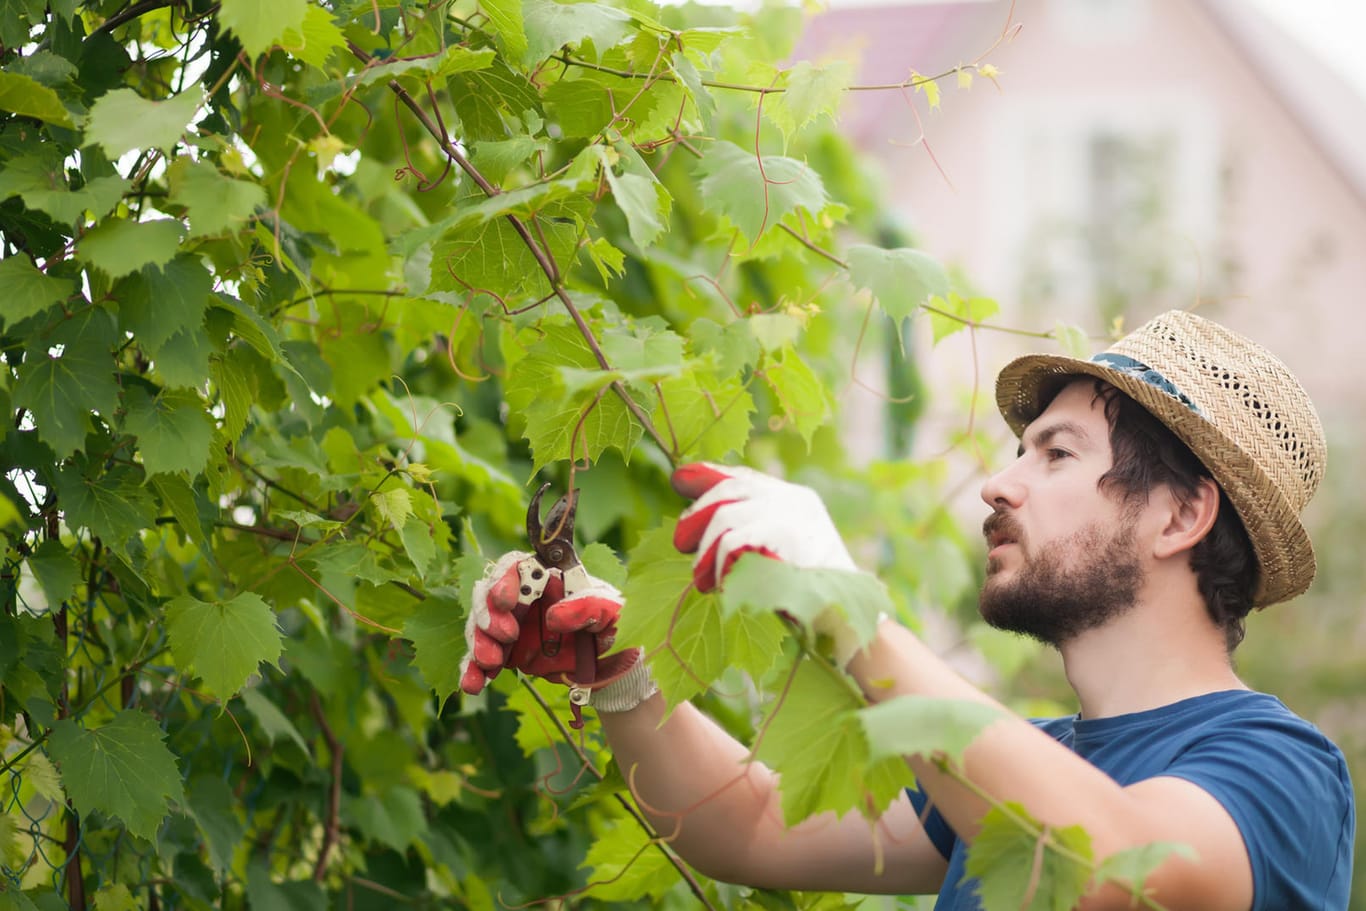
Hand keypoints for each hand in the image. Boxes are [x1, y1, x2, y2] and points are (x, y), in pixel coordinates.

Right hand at [459, 552, 642, 697]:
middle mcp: (525, 598)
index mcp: (548, 579)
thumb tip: (554, 615)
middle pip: (490, 596)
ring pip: (481, 628)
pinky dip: (473, 671)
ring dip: (479, 643)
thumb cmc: (616, 625)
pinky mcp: (509, 654)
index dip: (505, 579)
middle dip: (489, 615)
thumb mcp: (613, 612)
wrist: (616, 666)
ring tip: (490, 663)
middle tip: (505, 636)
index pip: (517, 567)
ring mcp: (513, 626)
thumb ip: (589, 607)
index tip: (507, 600)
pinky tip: (472, 684)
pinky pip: (482, 660)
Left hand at [671, 462, 870, 664]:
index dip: (709, 476)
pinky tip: (719, 584)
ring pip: (726, 516)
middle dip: (698, 513)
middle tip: (681, 543)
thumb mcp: (779, 557)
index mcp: (798, 501)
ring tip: (701, 578)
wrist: (848, 621)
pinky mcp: (787, 537)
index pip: (746, 477)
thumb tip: (696, 529)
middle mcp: (797, 501)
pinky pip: (734, 541)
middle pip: (731, 489)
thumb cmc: (811, 599)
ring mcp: (795, 516)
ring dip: (705, 550)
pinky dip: (719, 564)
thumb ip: (750, 535)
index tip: (679, 480)